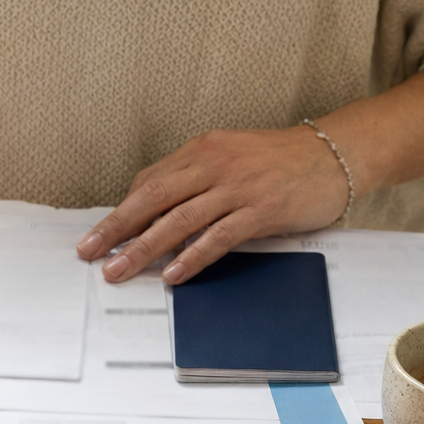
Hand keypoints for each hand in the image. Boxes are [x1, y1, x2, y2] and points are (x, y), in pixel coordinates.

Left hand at [76, 126, 349, 283]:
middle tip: (89, 251)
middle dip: (117, 227)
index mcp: (203, 150)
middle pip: (153, 198)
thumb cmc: (281, 160)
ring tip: (119, 270)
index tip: (102, 234)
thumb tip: (160, 208)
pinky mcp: (260, 210)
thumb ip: (198, 178)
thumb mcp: (232, 157)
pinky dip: (192, 256)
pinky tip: (172, 273)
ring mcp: (237, 187)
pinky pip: (218, 236)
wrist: (334, 154)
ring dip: (144, 248)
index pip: (151, 181)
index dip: (124, 210)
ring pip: (178, 220)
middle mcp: (214, 165)